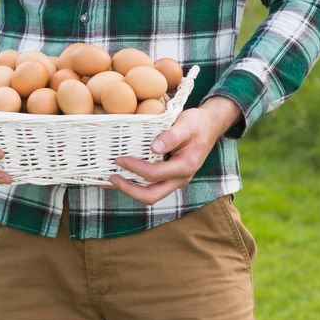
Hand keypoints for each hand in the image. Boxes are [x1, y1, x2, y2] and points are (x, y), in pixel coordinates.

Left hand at [110, 96, 241, 203]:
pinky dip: (135, 185)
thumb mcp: (186, 124)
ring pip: (151, 195)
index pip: (155, 174)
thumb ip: (171, 136)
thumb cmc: (197, 123)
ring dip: (130, 190)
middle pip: (152, 196)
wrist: (209, 126)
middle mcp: (180, 179)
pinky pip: (151, 187)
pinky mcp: (169, 177)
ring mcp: (174, 180)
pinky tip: (121, 176)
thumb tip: (154, 148)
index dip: (135, 168)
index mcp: (185, 167)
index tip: (119, 159)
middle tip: (111, 178)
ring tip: (110, 180)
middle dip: (129, 190)